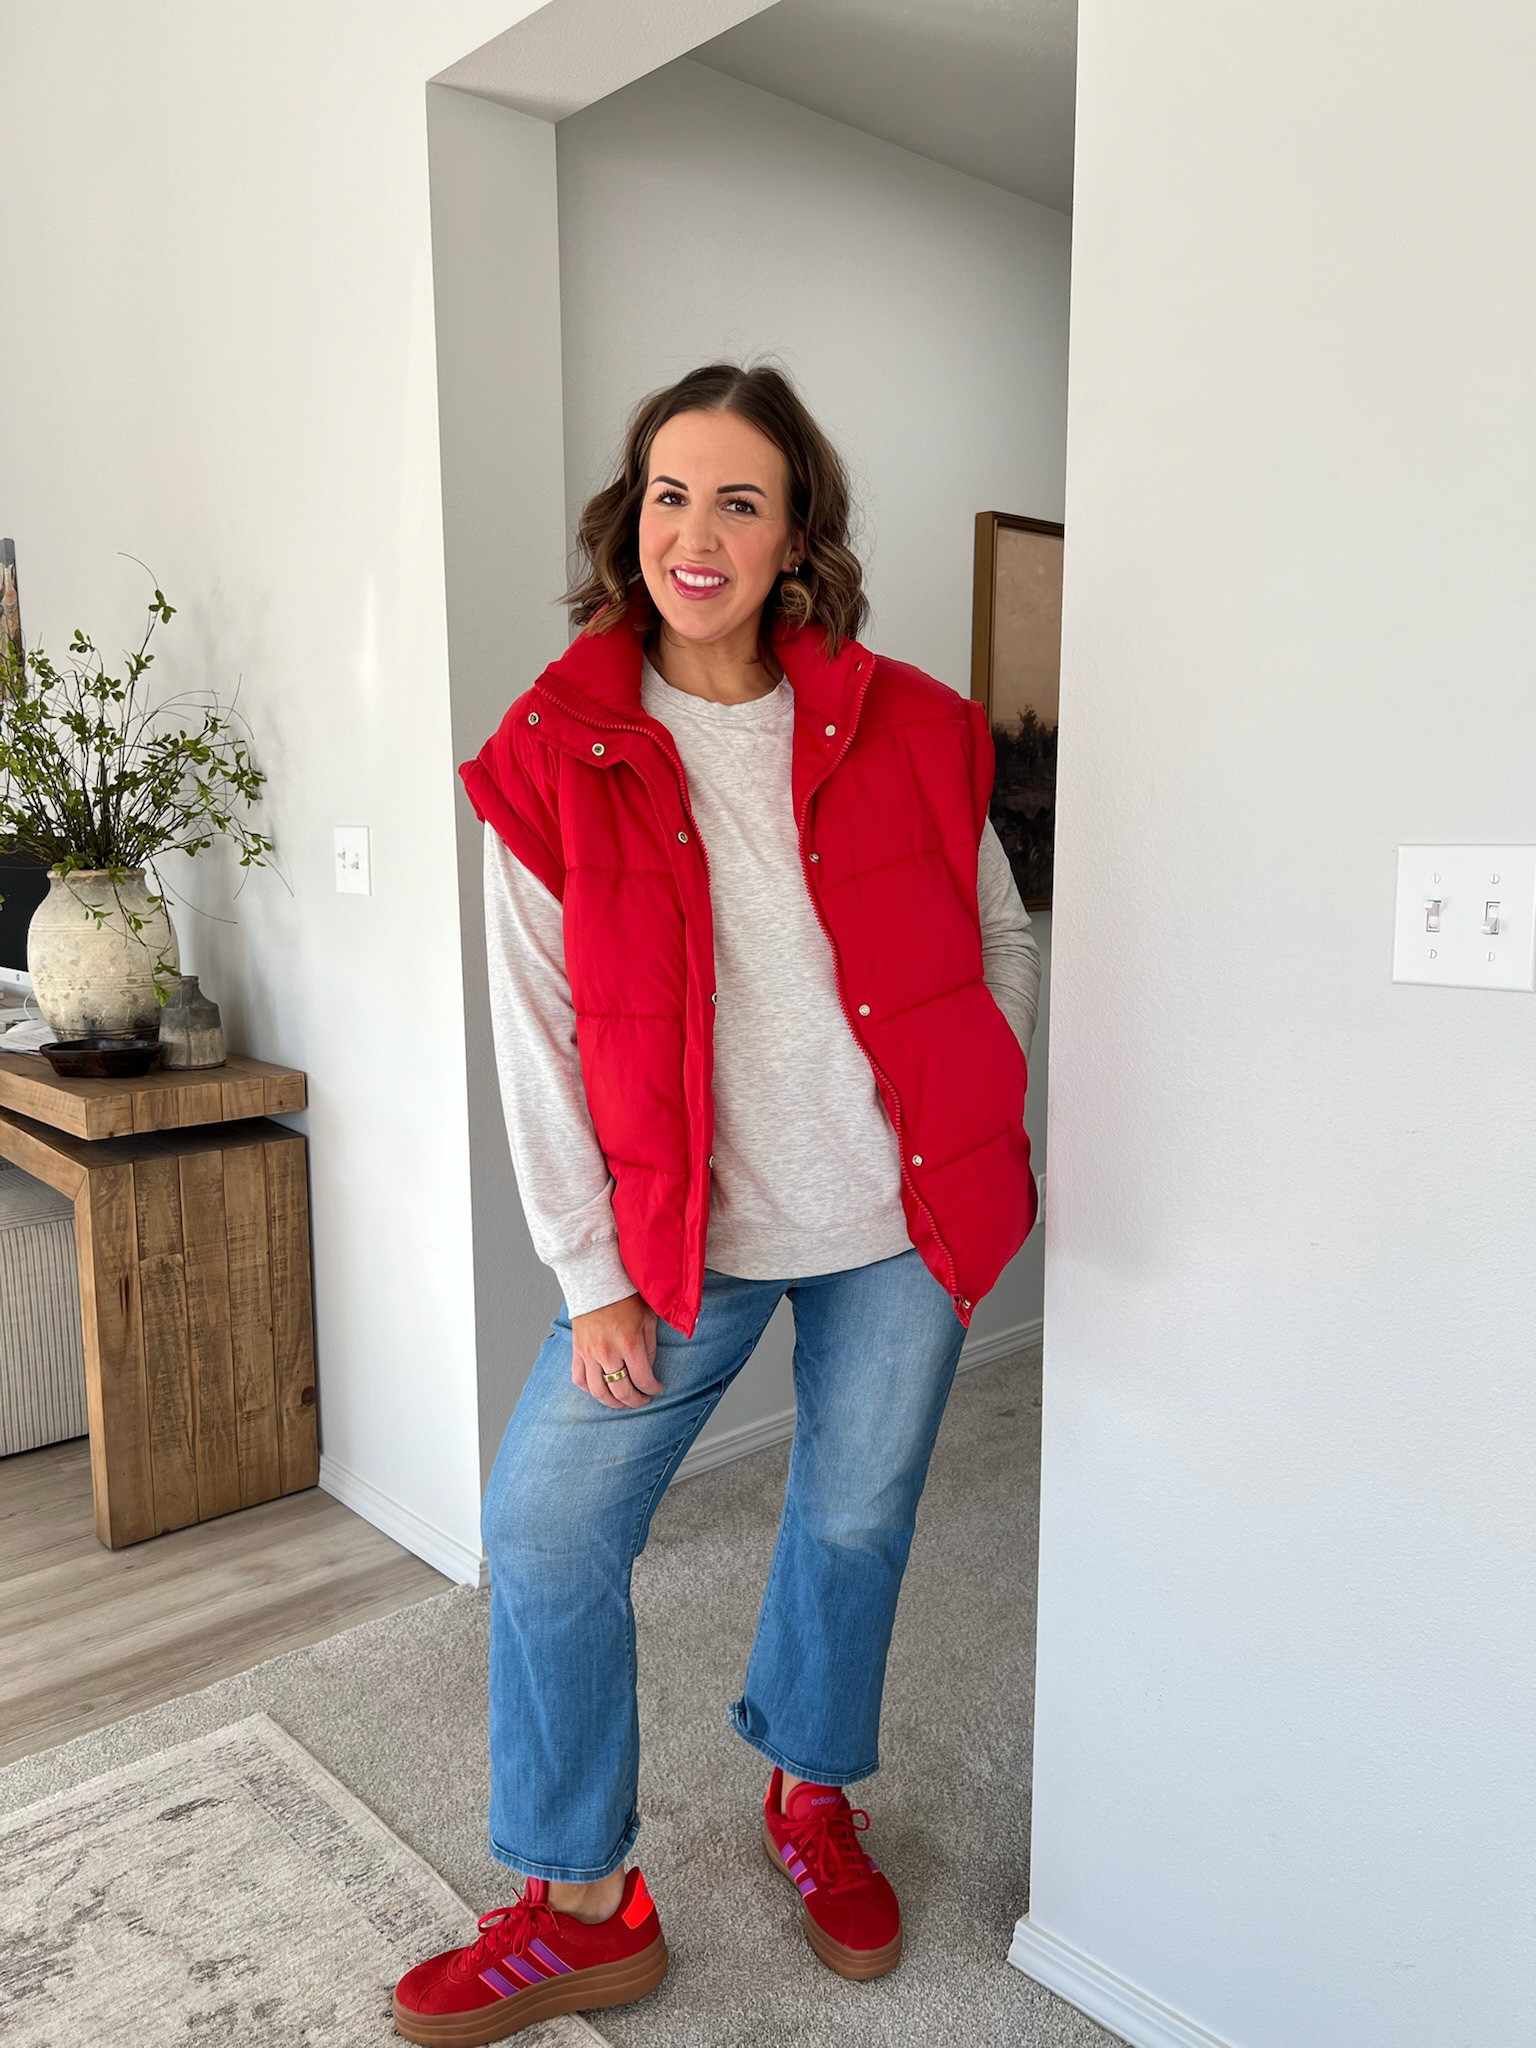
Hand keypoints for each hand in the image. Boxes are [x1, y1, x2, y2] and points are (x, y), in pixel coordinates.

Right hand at [571, 1294, 661, 1409]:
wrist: (597, 1280)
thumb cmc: (625, 1297)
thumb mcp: (648, 1318)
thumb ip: (650, 1347)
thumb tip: (648, 1370)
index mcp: (629, 1343)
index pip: (643, 1380)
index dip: (653, 1389)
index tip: (657, 1389)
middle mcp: (608, 1352)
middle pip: (621, 1391)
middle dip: (635, 1401)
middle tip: (643, 1400)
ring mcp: (589, 1353)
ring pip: (599, 1392)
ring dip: (613, 1403)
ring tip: (623, 1402)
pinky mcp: (577, 1351)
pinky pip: (579, 1379)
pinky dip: (590, 1390)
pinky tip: (601, 1389)